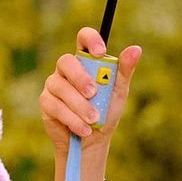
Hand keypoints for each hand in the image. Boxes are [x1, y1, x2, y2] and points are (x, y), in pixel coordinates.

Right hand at [38, 28, 143, 180]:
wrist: (92, 142)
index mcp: (86, 61)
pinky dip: (71, 118)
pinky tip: (83, 129)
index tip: (100, 52)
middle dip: (80, 78)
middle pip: (66, 61)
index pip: (83, 38)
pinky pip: (55, 106)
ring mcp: (54, 85)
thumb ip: (124, 71)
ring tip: (94, 119)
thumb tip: (136, 49)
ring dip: (79, 105)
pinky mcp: (46, 102)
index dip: (90, 39)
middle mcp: (67, 69)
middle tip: (93, 93)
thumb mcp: (118, 92)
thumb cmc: (105, 113)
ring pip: (61, 87)